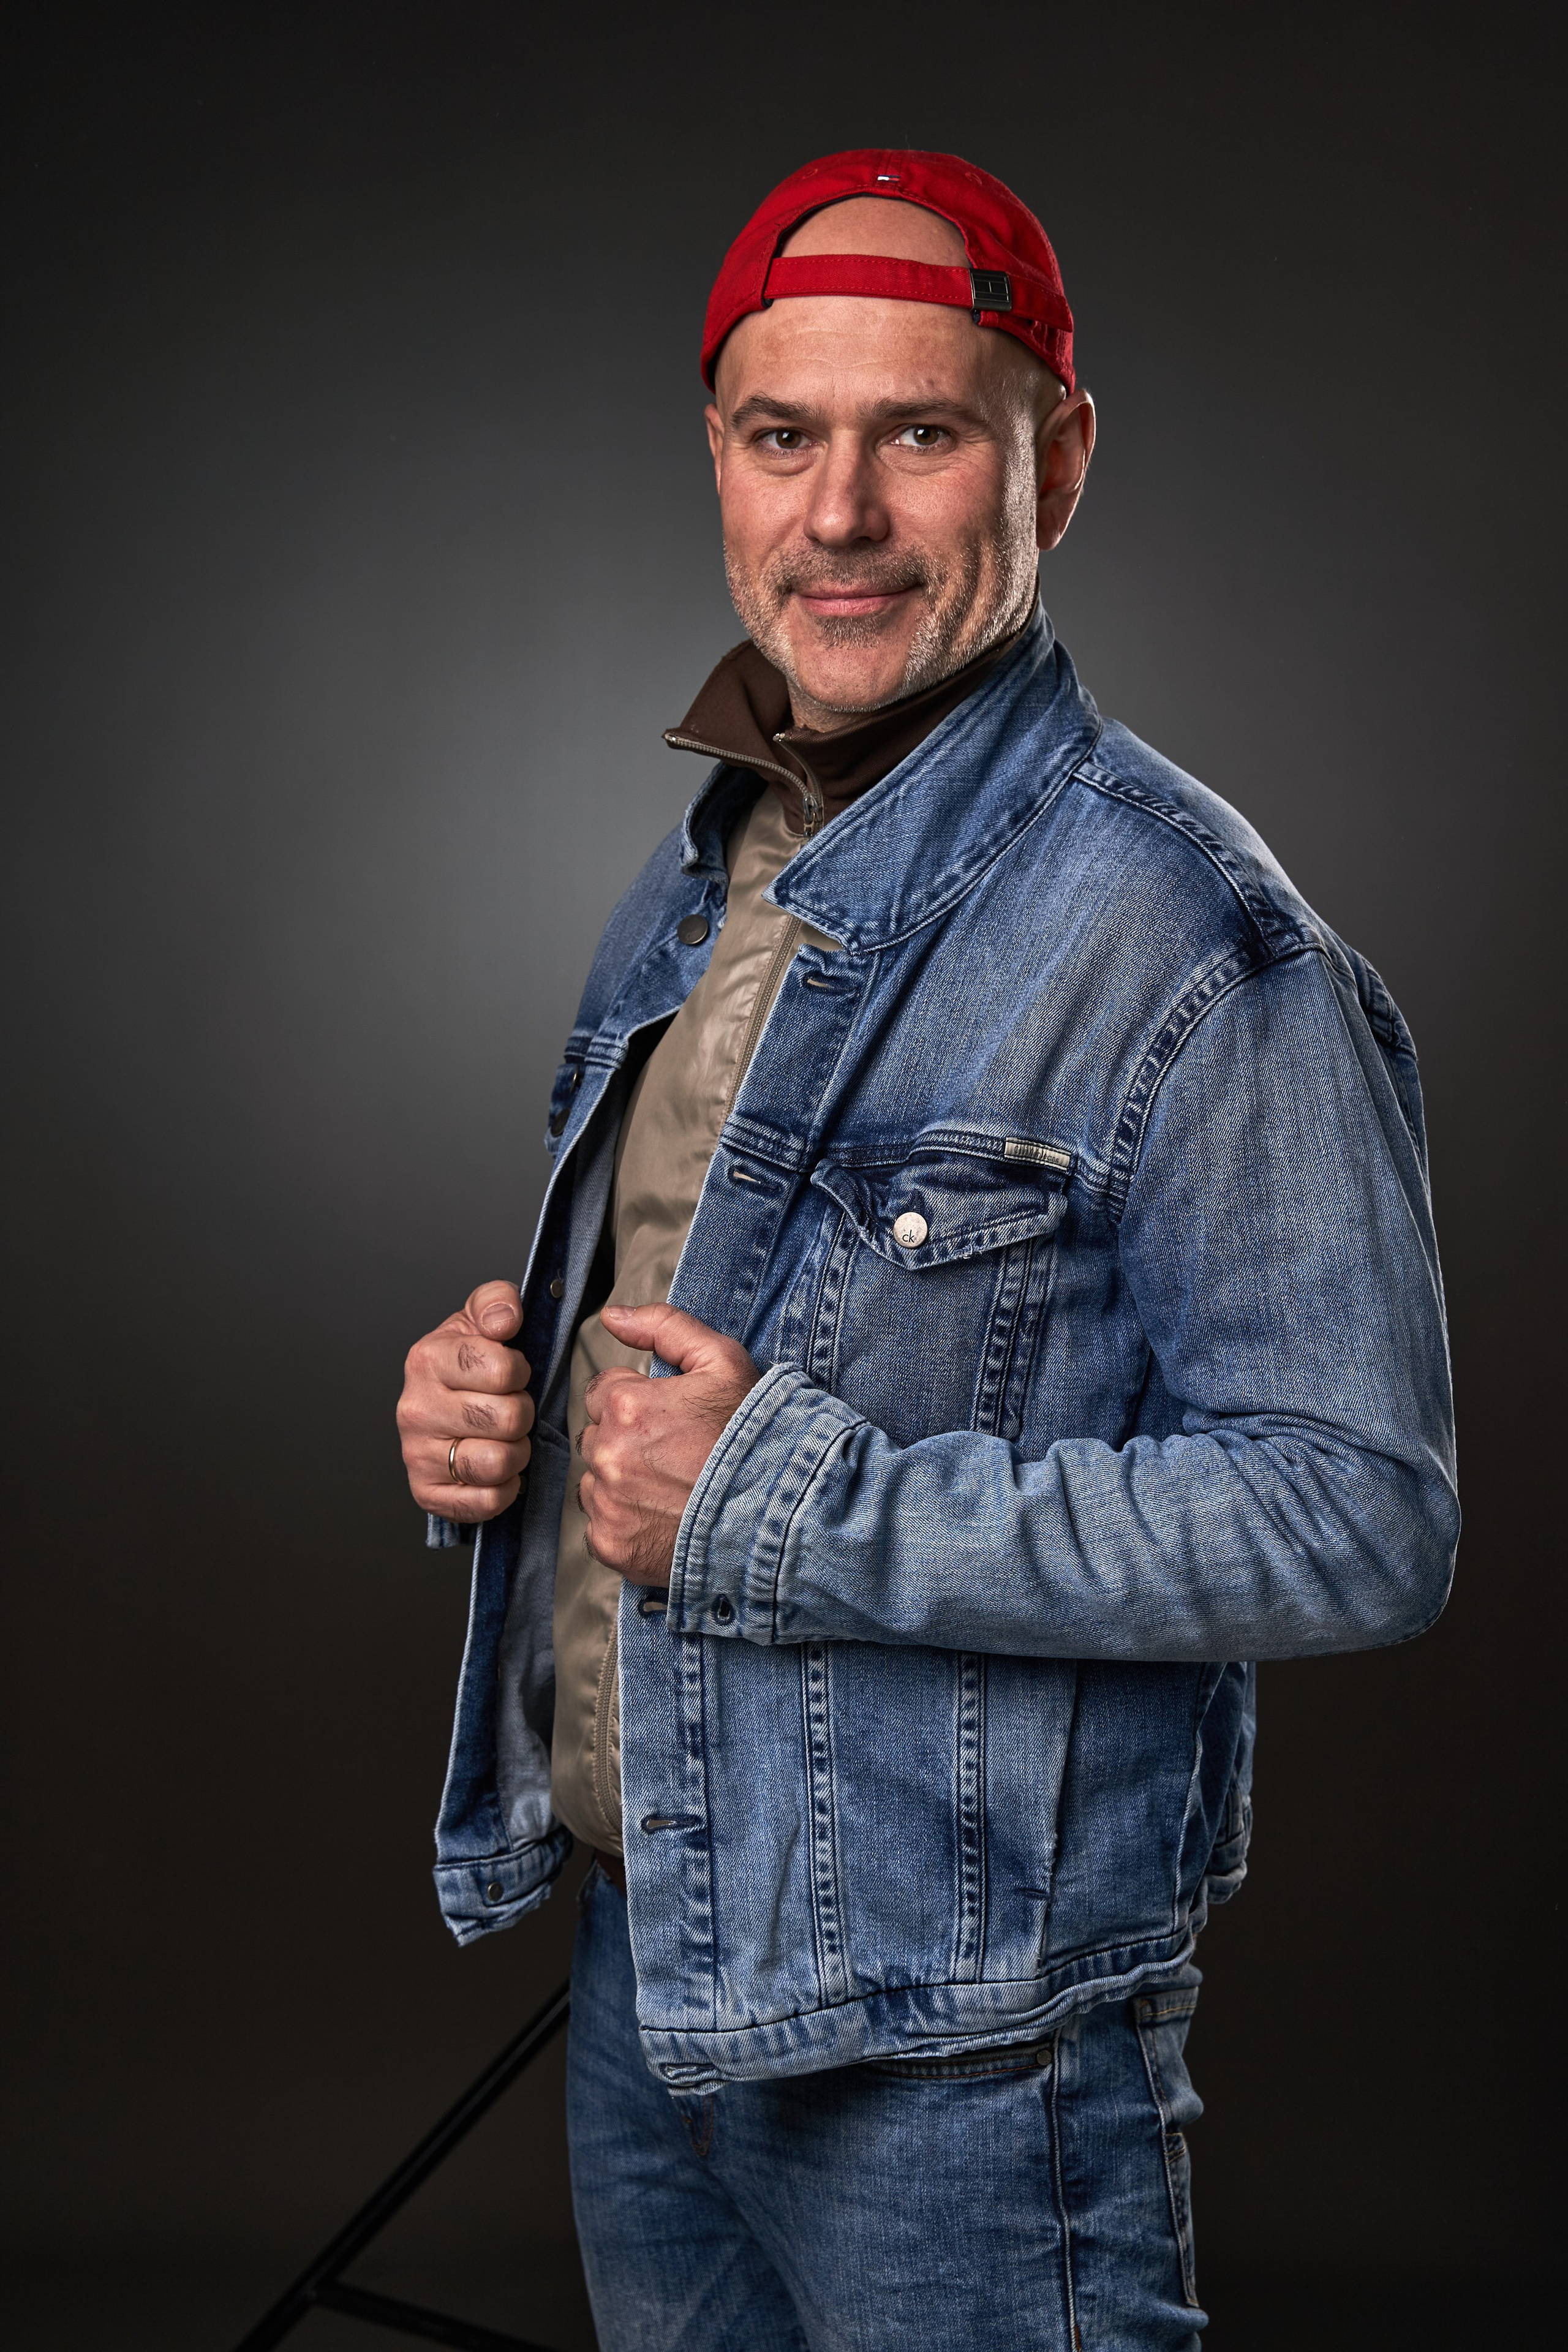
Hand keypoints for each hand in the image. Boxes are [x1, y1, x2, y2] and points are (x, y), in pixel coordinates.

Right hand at [398, 1280, 534, 1522]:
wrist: (441, 1401)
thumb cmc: (467, 1362)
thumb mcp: (480, 1317)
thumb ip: (496, 1302)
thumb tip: (505, 1320)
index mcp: (427, 1359)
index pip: (501, 1369)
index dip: (520, 1371)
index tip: (511, 1372)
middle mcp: (415, 1408)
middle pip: (507, 1418)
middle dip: (523, 1413)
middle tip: (510, 1408)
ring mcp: (416, 1453)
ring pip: (497, 1462)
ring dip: (516, 1452)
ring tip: (505, 1438)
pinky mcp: (426, 1492)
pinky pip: (485, 1501)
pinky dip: (502, 1489)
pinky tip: (495, 1470)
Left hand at [578, 1305, 759, 1584]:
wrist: (781, 1513)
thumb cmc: (756, 1438)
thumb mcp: (723, 1363)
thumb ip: (664, 1327)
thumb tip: (612, 1316)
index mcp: (626, 1406)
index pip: (602, 1393)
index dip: (637, 1403)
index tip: (668, 1420)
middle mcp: (608, 1455)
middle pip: (597, 1437)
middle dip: (627, 1441)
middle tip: (676, 1454)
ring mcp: (608, 1504)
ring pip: (595, 1481)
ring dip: (622, 1481)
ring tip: (672, 1487)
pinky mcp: (612, 1544)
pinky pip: (600, 1526)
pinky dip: (624, 1523)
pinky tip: (662, 1516)